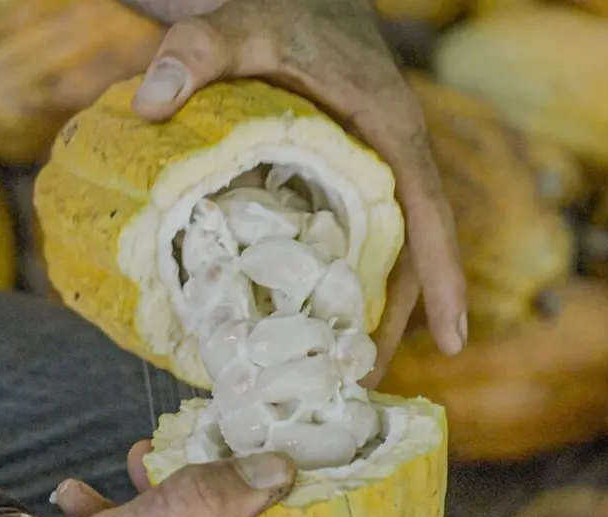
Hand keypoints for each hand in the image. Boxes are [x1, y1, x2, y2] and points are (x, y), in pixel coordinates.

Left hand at [129, 0, 467, 381]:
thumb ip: (197, 52)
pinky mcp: (339, 183)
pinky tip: (303, 325)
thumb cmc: (278, 10)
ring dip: (367, 312)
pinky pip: (349, 241)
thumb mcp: (238, 23)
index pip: (427, 210)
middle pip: (409, 253)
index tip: (455, 339)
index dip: (444, 276)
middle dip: (397, 320)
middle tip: (365, 388)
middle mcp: (389, 160)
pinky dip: (335, 284)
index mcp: (388, 128)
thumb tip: (152, 102)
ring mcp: (366, 176)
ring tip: (336, 377)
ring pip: (381, 255)